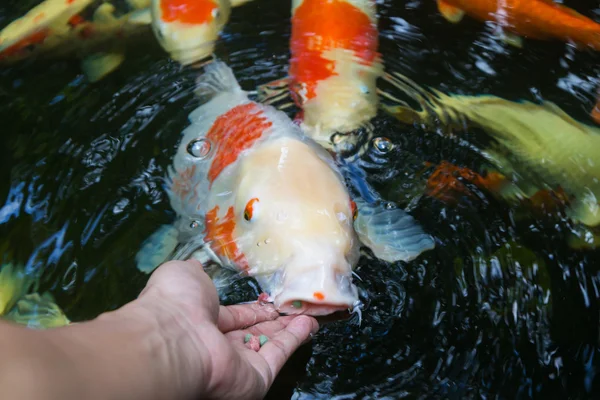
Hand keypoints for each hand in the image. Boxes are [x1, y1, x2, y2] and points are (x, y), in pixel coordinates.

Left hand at [135, 259, 318, 398]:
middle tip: (294, 306)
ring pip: (270, 344)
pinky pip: (278, 356)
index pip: (234, 317)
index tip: (270, 301)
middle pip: (254, 332)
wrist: (173, 338)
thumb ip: (195, 273)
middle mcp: (219, 345)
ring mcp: (238, 363)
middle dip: (274, 320)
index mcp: (201, 322)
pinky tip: (308, 324)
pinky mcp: (255, 378)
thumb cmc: (174, 303)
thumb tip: (196, 266)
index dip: (253, 310)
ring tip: (310, 313)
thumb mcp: (182, 275)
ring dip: (290, 329)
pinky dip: (294, 340)